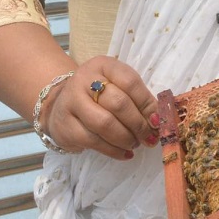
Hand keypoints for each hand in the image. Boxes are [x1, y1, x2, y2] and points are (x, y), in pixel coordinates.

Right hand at [41, 55, 159, 159]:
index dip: (146, 103)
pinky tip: (125, 153)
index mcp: (102, 65)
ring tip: (136, 144)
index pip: (129, 81)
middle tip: (149, 137)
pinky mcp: (65, 126)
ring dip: (126, 138)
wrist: (60, 104)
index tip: (157, 120)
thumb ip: (137, 98)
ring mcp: (71, 102)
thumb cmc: (97, 95)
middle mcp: (84, 80)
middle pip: (118, 103)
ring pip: (104, 124)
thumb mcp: (117, 86)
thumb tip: (158, 119)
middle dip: (138, 124)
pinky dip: (113, 150)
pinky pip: (93, 141)